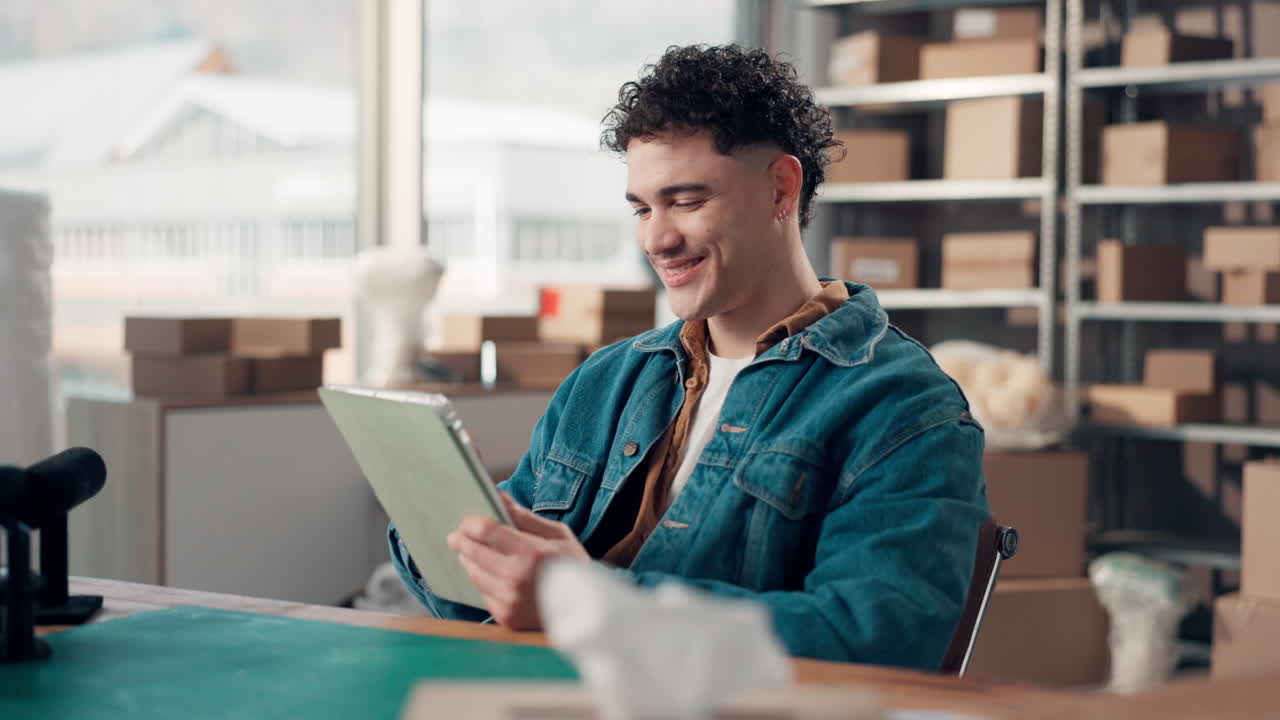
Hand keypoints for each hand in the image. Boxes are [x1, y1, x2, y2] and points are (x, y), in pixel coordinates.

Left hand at [446, 491, 589, 629]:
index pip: (486, 531)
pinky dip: (483, 580)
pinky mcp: (506, 617)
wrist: (590, 610)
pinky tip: (490, 573)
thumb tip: (498, 495)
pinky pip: (483, 593)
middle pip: (473, 552)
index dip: (471, 523)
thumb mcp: (558, 534)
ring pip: (474, 573)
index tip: (466, 520)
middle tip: (457, 535)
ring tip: (472, 551)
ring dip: (469, 560)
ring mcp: (510, 601)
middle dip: (462, 540)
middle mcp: (516, 579)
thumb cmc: (574, 566)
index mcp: (532, 553)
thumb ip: (525, 516)